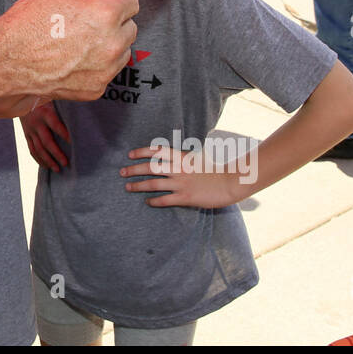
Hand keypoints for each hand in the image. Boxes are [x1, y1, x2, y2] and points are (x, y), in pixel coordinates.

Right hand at [2, 0, 137, 101]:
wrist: (7, 61)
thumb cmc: (28, 22)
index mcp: (105, 14)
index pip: (132, 1)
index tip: (107, 1)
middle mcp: (111, 43)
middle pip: (131, 27)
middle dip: (115, 22)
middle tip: (88, 23)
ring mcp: (105, 69)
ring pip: (123, 52)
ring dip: (110, 45)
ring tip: (81, 43)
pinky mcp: (96, 89)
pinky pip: (107, 72)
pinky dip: (97, 66)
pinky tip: (74, 60)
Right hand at [21, 102, 70, 170]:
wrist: (22, 97)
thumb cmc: (44, 97)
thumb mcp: (52, 97)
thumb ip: (64, 104)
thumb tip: (83, 108)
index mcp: (45, 112)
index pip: (56, 125)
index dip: (64, 134)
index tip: (74, 142)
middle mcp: (36, 123)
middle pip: (46, 141)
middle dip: (56, 153)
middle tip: (66, 163)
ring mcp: (30, 130)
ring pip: (38, 148)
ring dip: (48, 160)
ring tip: (57, 169)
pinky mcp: (26, 135)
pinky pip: (32, 149)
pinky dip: (38, 159)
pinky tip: (46, 166)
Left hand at [119, 143, 245, 208]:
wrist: (230, 182)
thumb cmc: (215, 170)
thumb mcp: (197, 158)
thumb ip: (183, 158)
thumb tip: (170, 157)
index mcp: (181, 157)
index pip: (156, 151)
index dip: (141, 152)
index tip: (130, 154)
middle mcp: (178, 168)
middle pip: (150, 167)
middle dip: (133, 169)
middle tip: (122, 172)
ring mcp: (181, 183)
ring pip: (153, 184)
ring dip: (138, 185)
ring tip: (128, 187)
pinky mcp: (185, 197)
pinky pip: (164, 199)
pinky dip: (153, 201)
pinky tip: (147, 202)